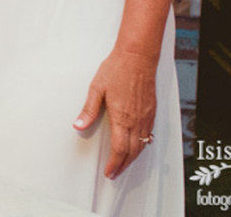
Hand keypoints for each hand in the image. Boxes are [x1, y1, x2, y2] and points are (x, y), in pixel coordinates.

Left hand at [73, 48, 157, 178]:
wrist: (138, 56)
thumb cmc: (117, 69)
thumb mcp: (96, 88)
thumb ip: (89, 110)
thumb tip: (78, 125)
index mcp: (122, 117)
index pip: (119, 149)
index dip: (114, 163)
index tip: (109, 172)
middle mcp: (136, 120)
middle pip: (132, 151)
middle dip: (123, 165)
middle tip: (115, 173)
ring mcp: (146, 116)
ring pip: (142, 145)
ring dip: (133, 157)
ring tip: (124, 164)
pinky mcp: (151, 111)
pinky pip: (148, 135)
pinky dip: (142, 145)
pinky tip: (138, 146)